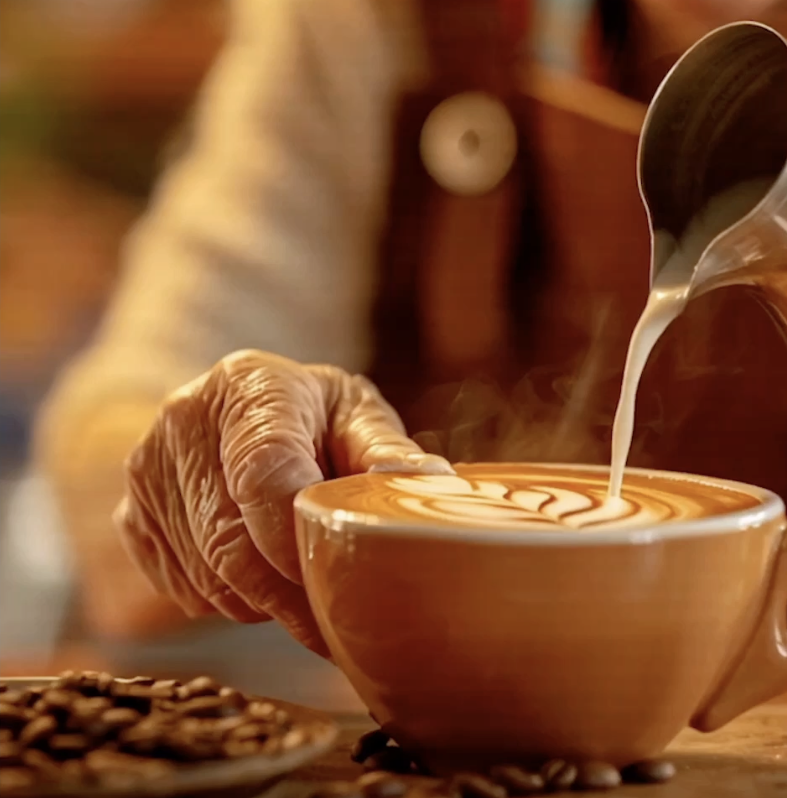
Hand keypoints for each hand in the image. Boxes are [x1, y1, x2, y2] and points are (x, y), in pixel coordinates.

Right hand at [115, 349, 451, 653]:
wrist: (240, 408)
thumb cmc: (316, 417)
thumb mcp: (358, 416)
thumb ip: (388, 452)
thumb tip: (430, 484)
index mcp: (250, 386)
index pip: (263, 473)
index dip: (293, 539)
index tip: (331, 581)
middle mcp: (183, 421)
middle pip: (230, 541)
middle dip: (289, 594)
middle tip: (339, 625)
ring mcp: (147, 473)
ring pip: (210, 579)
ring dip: (265, 601)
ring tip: (307, 581)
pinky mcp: (131, 518)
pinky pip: (187, 591)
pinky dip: (234, 600)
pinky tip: (263, 573)